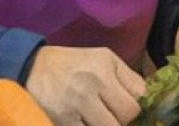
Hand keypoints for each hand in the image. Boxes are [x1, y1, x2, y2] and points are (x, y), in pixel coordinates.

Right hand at [25, 46, 143, 125]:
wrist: (31, 68)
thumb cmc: (74, 63)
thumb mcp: (105, 59)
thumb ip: (128, 78)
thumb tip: (147, 98)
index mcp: (105, 69)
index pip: (137, 99)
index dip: (136, 108)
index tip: (128, 109)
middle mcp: (91, 87)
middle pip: (124, 118)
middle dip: (122, 121)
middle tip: (113, 116)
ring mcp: (74, 107)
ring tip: (98, 119)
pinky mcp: (60, 121)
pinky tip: (85, 123)